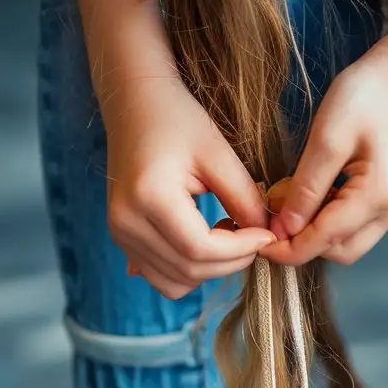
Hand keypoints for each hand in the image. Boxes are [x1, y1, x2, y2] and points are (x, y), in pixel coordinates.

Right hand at [101, 71, 275, 299]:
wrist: (134, 104)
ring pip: (174, 282)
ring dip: (209, 270)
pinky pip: (159, 276)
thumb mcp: (218, 153)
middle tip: (254, 235)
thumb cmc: (177, 119)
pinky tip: (203, 240)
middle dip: (231, 262)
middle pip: (188, 271)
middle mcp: (125, 222)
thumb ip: (244, 198)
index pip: (200, 249)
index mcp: (148, 197)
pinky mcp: (121, 237)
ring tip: (227, 235)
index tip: (268, 234)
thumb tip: (268, 237)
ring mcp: (119, 233)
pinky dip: (188, 270)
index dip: (241, 250)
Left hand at [263, 46, 387, 267]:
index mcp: (378, 197)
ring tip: (284, 207)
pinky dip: (329, 220)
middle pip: (340, 251)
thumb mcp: (327, 139)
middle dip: (302, 246)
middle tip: (268, 222)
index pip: (325, 242)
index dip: (288, 248)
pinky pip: (355, 223)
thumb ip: (306, 188)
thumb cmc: (366, 97)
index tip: (256, 242)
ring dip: (315, 234)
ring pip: (348, 241)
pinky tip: (307, 197)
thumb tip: (284, 227)